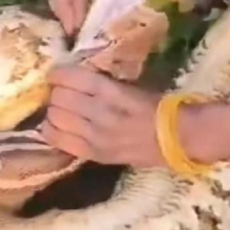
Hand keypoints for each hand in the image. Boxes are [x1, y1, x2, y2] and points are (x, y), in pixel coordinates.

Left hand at [38, 66, 165, 167]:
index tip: (58, 75)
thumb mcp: (130, 85)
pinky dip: (52, 131)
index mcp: (111, 91)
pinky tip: (58, 127)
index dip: (58, 75)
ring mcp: (95, 136)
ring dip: (54, 112)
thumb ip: (100, 82)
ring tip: (61, 111)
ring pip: (55, 118)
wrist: (177, 139)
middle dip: (57, 93)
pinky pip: (58, 141)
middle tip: (62, 94)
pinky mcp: (93, 154)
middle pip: (59, 98)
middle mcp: (100, 113)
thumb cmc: (156, 106)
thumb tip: (71, 77)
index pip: (70, 78)